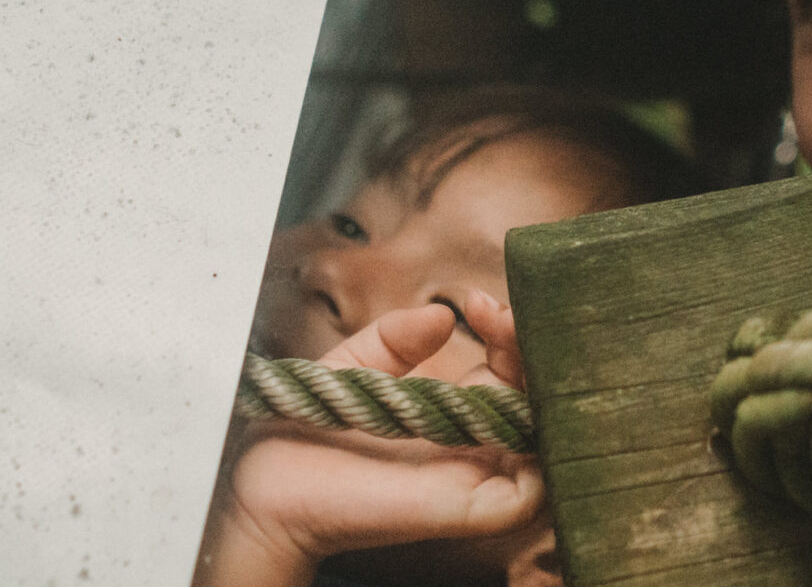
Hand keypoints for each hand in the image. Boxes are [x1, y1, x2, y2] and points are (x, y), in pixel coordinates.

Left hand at [193, 292, 540, 586]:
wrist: (265, 487)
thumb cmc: (306, 434)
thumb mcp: (356, 365)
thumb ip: (397, 337)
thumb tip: (443, 314)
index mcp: (452, 416)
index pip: (510, 373)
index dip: (509, 333)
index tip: (481, 302)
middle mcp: (472, 449)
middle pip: (538, 400)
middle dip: (530, 346)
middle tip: (498, 315)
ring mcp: (473, 481)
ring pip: (546, 440)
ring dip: (541, 385)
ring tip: (506, 339)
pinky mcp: (465, 509)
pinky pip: (530, 493)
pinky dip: (539, 450)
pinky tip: (510, 391)